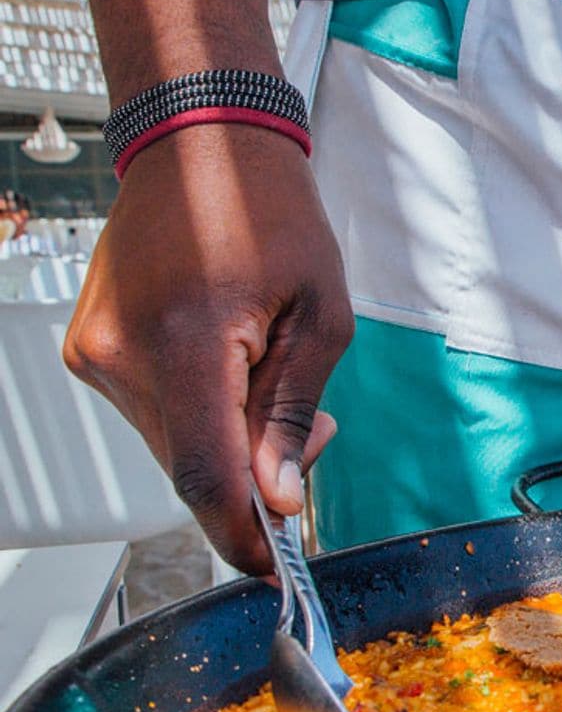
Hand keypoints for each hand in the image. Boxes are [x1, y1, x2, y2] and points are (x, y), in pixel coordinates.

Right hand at [63, 124, 351, 572]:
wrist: (199, 142)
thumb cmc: (270, 213)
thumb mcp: (321, 317)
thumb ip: (292, 415)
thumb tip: (277, 498)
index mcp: (183, 344)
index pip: (204, 475)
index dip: (241, 535)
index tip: (276, 570)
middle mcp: (121, 356)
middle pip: (190, 467)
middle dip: (256, 476)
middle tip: (312, 438)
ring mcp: (95, 353)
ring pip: (171, 445)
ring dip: (230, 441)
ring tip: (274, 378)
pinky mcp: (90, 349)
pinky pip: (153, 412)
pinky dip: (200, 412)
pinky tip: (234, 368)